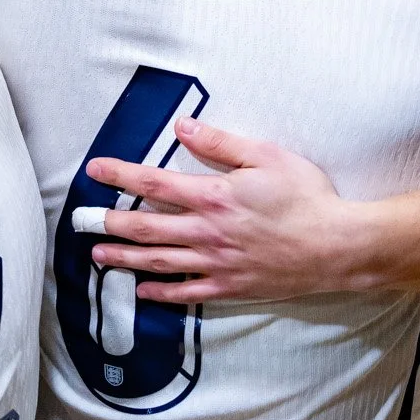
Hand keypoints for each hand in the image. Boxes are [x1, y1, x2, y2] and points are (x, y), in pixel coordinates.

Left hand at [83, 118, 366, 302]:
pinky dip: (161, 292)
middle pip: (147, 226)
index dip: (121, 175)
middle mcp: (207, 231)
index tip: (95, 170)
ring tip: (98, 254)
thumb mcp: (267, 156)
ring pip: (159, 261)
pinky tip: (142, 290)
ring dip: (125, 256)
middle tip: (80, 221)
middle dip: (110, 222)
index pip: (154, 182)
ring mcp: (217, 262)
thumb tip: (183, 127)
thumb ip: (221, 142)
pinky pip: (187, 291)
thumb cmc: (306, 197)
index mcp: (214, 195)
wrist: (338, 247)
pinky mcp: (230, 286)